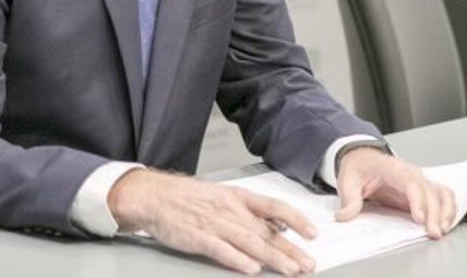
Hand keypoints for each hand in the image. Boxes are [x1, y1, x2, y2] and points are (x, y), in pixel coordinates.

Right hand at [108, 169, 317, 274]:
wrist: (154, 196)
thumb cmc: (187, 197)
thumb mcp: (223, 196)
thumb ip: (250, 212)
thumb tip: (279, 225)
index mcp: (237, 197)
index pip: (274, 206)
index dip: (295, 219)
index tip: (312, 233)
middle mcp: (230, 209)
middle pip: (266, 231)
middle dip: (290, 250)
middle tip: (307, 263)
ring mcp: (214, 224)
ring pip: (250, 242)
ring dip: (272, 258)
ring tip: (289, 270)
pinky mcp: (198, 238)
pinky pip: (221, 250)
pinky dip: (237, 259)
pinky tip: (250, 268)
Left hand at [334, 147, 456, 238]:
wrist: (363, 158)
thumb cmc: (359, 168)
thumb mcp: (348, 181)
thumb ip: (349, 200)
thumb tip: (344, 216)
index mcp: (393, 169)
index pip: (411, 183)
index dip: (418, 200)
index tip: (419, 218)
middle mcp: (411, 174)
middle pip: (430, 191)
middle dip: (434, 213)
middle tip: (432, 232)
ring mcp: (419, 181)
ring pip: (441, 193)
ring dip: (445, 211)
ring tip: (441, 230)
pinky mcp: (423, 191)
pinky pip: (443, 197)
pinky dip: (448, 210)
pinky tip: (445, 224)